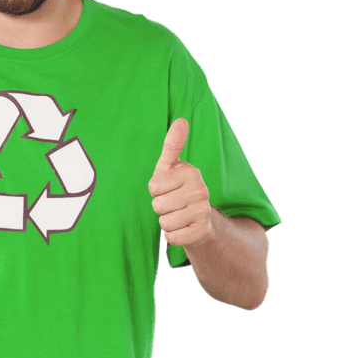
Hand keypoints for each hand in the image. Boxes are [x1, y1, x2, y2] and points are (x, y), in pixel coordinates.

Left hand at [148, 118, 212, 247]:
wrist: (202, 220)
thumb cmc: (178, 190)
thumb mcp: (171, 168)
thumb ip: (172, 145)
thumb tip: (180, 120)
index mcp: (191, 172)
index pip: (153, 187)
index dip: (156, 191)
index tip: (168, 189)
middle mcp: (201, 190)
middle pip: (158, 206)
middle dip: (161, 208)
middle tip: (173, 205)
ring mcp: (204, 212)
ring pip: (164, 223)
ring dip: (167, 222)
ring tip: (178, 216)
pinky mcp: (203, 232)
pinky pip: (172, 237)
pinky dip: (173, 236)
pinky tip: (184, 228)